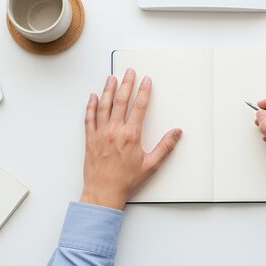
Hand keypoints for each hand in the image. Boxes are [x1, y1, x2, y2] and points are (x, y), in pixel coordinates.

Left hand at [80, 70, 182, 209]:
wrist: (103, 193)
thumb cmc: (125, 181)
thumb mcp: (151, 165)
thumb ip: (165, 147)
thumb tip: (176, 133)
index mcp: (130, 136)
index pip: (139, 107)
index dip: (143, 91)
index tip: (146, 81)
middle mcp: (114, 131)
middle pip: (120, 101)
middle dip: (126, 84)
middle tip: (129, 72)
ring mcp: (100, 134)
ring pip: (103, 105)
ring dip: (108, 90)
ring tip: (112, 78)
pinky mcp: (90, 139)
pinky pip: (89, 118)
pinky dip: (90, 106)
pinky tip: (93, 97)